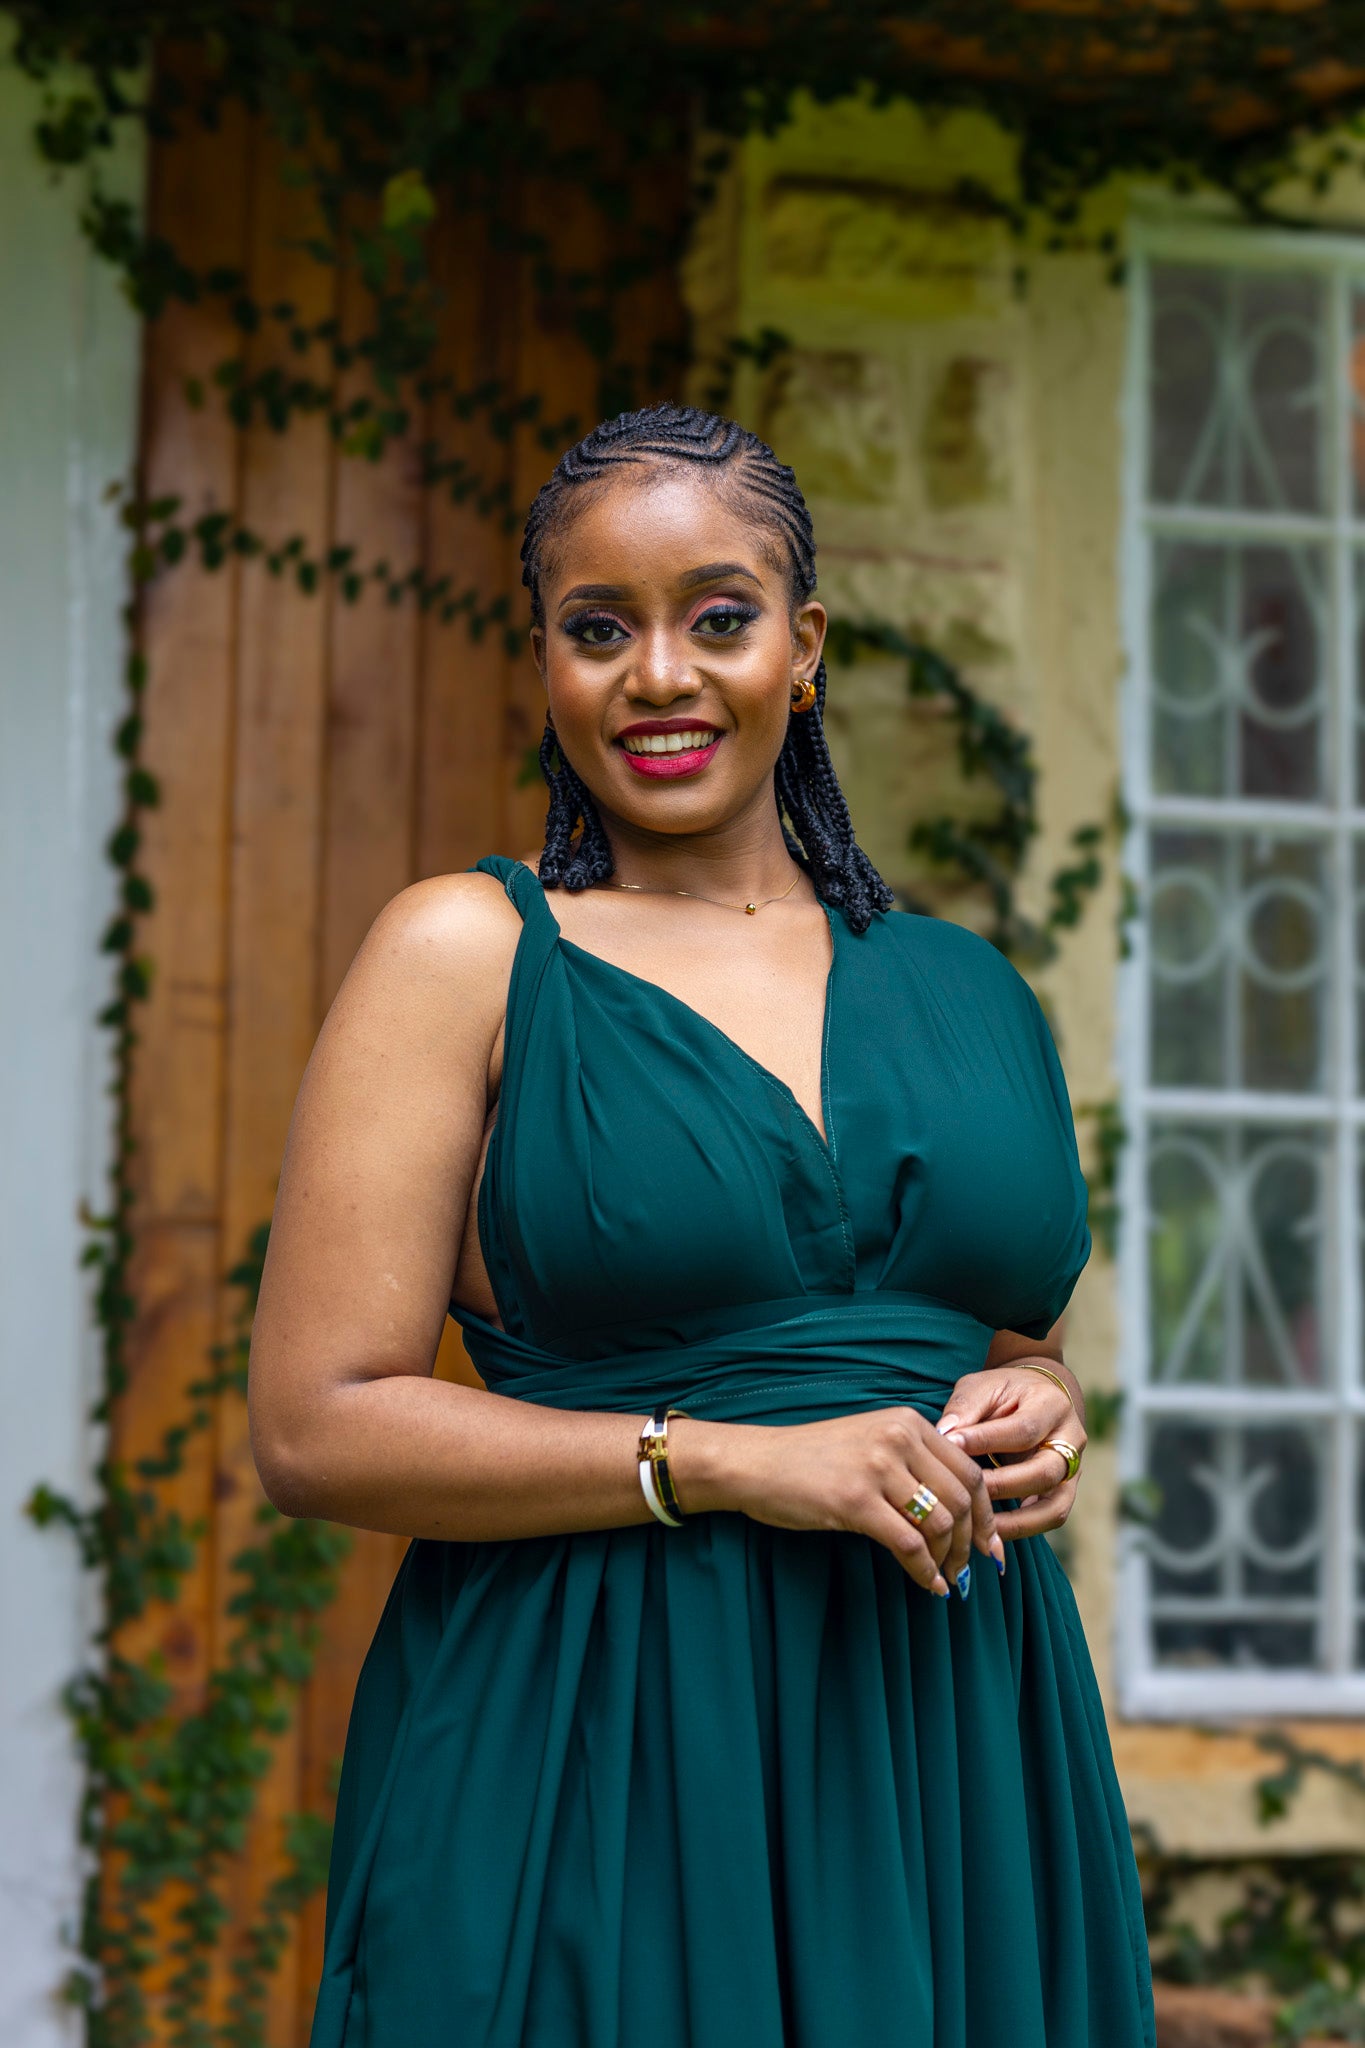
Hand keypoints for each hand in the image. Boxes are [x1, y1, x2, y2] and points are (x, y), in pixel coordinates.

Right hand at [678, 1407, 1004, 1596]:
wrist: (756, 1463)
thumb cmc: (811, 1460)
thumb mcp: (870, 1443)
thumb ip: (913, 1462)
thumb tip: (961, 1510)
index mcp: (907, 1421)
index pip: (969, 1470)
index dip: (986, 1513)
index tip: (990, 1544)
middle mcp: (898, 1437)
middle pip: (962, 1498)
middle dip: (972, 1541)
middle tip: (969, 1570)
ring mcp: (877, 1467)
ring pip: (940, 1523)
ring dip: (948, 1560)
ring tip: (943, 1579)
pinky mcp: (855, 1500)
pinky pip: (908, 1543)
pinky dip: (923, 1570)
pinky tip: (925, 1584)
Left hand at [933, 1364, 1085, 1541]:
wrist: (1036, 1397)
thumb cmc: (1003, 1392)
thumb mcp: (982, 1387)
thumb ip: (965, 1408)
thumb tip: (943, 1435)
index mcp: (1052, 1405)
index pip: (1023, 1429)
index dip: (986, 1441)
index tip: (950, 1445)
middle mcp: (1071, 1440)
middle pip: (1044, 1472)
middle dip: (1002, 1485)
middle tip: (964, 1490)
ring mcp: (1074, 1470)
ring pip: (1054, 1506)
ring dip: (1014, 1520)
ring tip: (977, 1526)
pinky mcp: (1065, 1492)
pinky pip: (1049, 1518)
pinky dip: (1021, 1529)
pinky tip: (991, 1533)